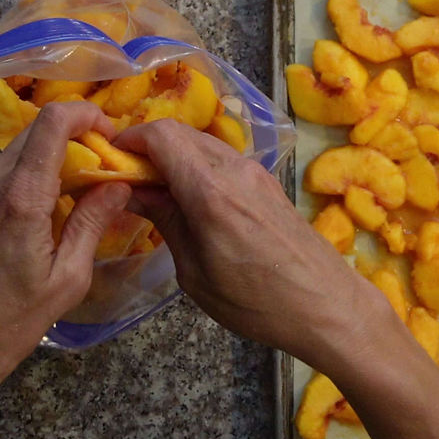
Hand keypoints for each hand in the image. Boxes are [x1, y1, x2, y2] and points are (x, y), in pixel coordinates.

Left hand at [0, 101, 131, 438]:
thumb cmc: (13, 322)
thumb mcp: (68, 278)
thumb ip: (92, 223)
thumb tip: (119, 185)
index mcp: (21, 199)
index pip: (52, 124)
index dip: (86, 115)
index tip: (111, 135)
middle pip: (36, 129)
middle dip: (75, 132)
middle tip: (104, 160)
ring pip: (19, 148)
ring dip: (54, 153)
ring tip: (83, 183)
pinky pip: (4, 170)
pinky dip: (33, 170)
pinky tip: (52, 201)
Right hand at [113, 119, 390, 370]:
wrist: (329, 305)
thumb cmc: (257, 302)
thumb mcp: (195, 274)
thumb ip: (166, 222)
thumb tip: (133, 192)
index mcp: (211, 191)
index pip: (162, 134)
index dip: (130, 139)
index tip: (109, 160)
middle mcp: (235, 169)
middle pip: (181, 133)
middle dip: (148, 147)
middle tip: (127, 179)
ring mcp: (257, 173)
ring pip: (204, 144)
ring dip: (175, 157)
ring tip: (157, 193)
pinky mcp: (269, 183)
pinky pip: (224, 160)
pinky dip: (198, 167)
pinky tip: (190, 200)